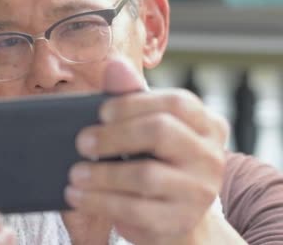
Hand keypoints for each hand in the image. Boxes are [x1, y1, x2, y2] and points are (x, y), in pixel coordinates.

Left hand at [65, 57, 227, 243]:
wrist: (173, 217)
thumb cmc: (154, 161)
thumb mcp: (145, 128)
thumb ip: (130, 98)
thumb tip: (115, 64)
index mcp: (207, 124)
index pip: (177, 102)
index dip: (133, 103)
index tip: (101, 112)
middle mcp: (210, 156)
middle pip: (161, 132)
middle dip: (114, 136)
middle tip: (82, 142)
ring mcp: (199, 191)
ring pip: (146, 175)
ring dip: (101, 173)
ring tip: (74, 173)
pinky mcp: (180, 221)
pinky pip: (136, 209)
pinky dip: (100, 201)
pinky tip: (77, 196)